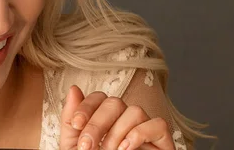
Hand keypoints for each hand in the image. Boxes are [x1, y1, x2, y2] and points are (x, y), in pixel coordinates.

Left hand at [59, 85, 174, 149]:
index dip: (86, 107)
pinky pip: (158, 124)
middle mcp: (126, 120)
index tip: (75, 125)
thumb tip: (73, 89)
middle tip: (86, 147)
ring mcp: (145, 130)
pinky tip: (126, 148)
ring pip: (135, 111)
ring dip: (117, 132)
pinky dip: (140, 134)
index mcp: (106, 119)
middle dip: (97, 123)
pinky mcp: (162, 142)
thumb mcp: (75, 147)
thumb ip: (71, 120)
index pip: (99, 98)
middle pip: (114, 102)